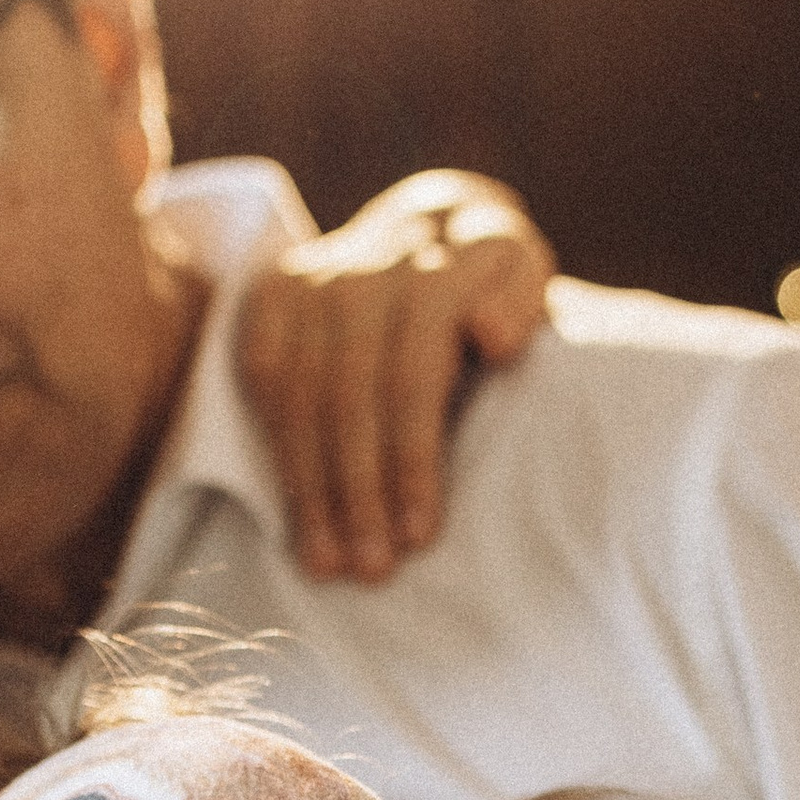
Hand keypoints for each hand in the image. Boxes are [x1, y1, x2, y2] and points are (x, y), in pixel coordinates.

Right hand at [231, 172, 554, 580]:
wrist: (435, 229)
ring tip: (330, 564)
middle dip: (361, 491)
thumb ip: (524, 305)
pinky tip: (291, 512)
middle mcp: (382, 259)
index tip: (421, 537)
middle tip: (371, 570)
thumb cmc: (502, 291)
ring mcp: (324, 272)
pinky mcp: (279, 287)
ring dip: (313, 487)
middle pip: (355, 391)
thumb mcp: (535, 290)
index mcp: (458, 255)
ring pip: (304, 392)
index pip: (416, 370)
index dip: (413, 460)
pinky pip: (264, 376)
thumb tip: (493, 338)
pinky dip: (277, 448)